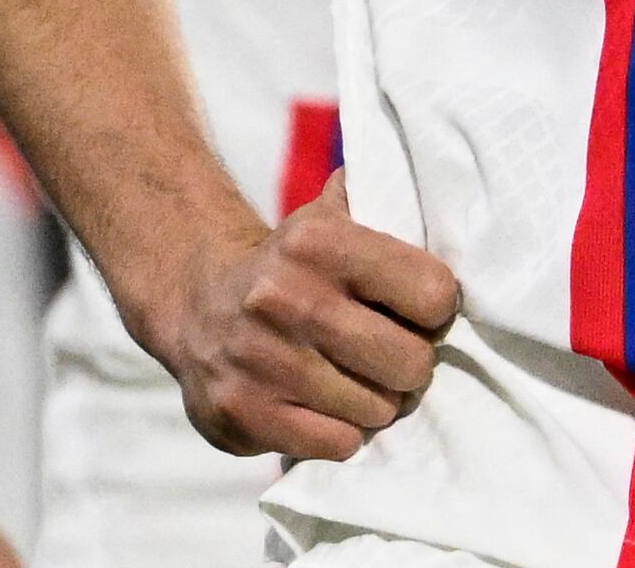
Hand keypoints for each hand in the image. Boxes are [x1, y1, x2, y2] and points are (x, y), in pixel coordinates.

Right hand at [137, 171, 460, 460]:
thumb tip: (438, 190)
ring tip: (362, 382)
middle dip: (413, 365)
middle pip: (410, 362)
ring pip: (375, 409)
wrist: (196, 302)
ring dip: (379, 402)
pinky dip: (342, 434)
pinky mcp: (239, 413)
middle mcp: (285, 299)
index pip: (433, 293)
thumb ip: (384, 203)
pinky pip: (334, 444)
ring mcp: (259, 361)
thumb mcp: (331, 216)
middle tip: (396, 357)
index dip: (438, 311)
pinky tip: (328, 408)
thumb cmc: (293, 264)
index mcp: (318, 242)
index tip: (422, 313)